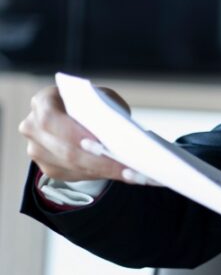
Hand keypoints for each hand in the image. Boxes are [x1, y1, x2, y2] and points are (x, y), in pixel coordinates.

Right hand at [18, 85, 152, 184]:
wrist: (78, 116)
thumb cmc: (91, 105)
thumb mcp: (100, 99)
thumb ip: (104, 111)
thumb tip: (118, 133)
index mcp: (44, 101)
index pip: (52, 119)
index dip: (75, 134)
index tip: (100, 145)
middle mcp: (32, 126)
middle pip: (65, 150)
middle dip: (100, 161)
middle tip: (130, 169)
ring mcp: (36, 149)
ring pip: (72, 166)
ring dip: (105, 172)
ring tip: (134, 175)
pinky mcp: (48, 167)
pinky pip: (74, 175)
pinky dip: (100, 175)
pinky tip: (122, 175)